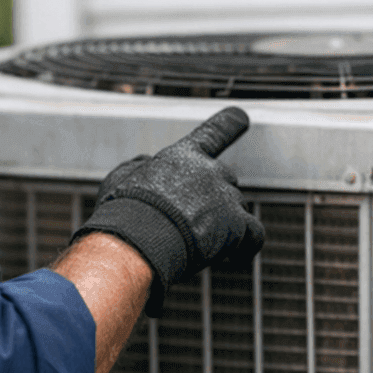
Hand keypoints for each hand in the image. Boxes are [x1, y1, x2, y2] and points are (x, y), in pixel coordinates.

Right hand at [73, 107, 262, 315]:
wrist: (137, 238)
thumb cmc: (123, 212)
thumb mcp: (119, 179)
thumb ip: (138, 167)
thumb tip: (146, 164)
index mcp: (183, 157)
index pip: (213, 132)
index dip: (229, 123)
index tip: (241, 116)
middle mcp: (210, 170)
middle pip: (225, 181)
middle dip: (212, 201)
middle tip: (189, 224)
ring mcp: (226, 196)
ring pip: (236, 210)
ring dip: (223, 226)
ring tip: (195, 245)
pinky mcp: (237, 224)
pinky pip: (254, 235)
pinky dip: (246, 246)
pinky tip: (233, 256)